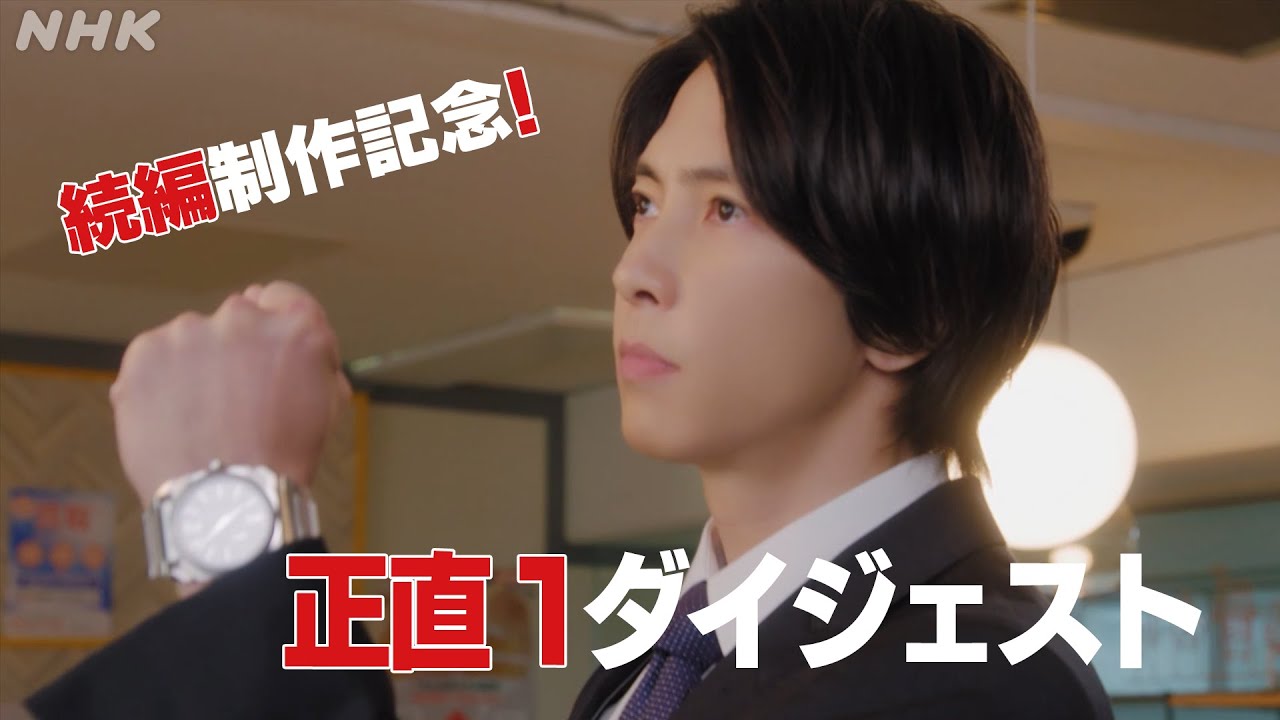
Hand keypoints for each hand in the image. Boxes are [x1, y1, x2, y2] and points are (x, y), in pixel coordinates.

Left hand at [110, 281, 350, 503]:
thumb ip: (311, 359)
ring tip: (200, 418)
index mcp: (298, 327)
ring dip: (196, 364)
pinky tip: (173, 419)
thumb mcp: (325, 403)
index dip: (276, 325)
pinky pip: (154, 357)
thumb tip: (293, 340)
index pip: (284, 297)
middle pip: (238, 317)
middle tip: (235, 397)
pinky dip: (160, 381)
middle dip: (236, 348)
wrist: (224, 500)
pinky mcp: (146, 351)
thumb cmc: (281, 460)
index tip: (268, 352)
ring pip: (193, 338)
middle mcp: (244, 317)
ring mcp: (190, 331)